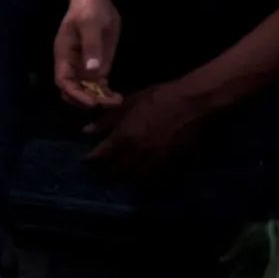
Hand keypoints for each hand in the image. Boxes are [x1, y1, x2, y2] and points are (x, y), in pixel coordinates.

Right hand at [53, 0, 121, 107]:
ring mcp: (84, 66)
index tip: (92, 101)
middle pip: (72, 91)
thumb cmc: (89, 10)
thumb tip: (92, 71)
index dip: (75, 94)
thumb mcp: (91, 25)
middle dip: (87, 100)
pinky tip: (117, 97)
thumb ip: (91, 47)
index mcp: (64, 55)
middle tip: (107, 103)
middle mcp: (72, 65)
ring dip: (99, 99)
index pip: (64, 81)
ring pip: (86, 90)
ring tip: (116, 101)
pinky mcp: (97, 65)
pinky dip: (105, 94)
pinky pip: (98, 85)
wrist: (95, 0)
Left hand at [85, 81, 206, 177]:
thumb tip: (86, 131)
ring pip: (136, 177)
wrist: (192, 102)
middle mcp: (138, 151)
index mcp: (125, 136)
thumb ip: (106, 120)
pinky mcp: (172, 161)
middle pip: (118, 171)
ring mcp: (156, 158)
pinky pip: (156, 177)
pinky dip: (146, 179)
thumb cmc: (158, 98)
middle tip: (100, 175)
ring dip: (125, 179)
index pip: (102, 155)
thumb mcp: (128, 103)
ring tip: (118, 179)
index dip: (92, 160)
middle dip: (106, 174)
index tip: (86, 162)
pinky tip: (142, 178)